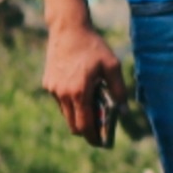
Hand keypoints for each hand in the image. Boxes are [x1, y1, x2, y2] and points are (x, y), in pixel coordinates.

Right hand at [43, 23, 126, 146]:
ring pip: (66, 113)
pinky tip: (82, 89)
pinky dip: (71, 102)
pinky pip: (61, 100)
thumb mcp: (112, 66)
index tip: (101, 143)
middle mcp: (62, 94)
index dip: (93, 137)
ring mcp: (52, 89)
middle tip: (100, 130)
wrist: (69, 29)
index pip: (84, 125)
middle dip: (86, 130)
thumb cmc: (94, 47)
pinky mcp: (47, 83)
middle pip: (73, 124)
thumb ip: (119, 90)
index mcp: (79, 92)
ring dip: (79, 114)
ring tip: (94, 107)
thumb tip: (124, 111)